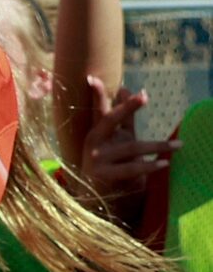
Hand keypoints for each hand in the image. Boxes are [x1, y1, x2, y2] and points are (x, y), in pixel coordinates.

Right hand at [68, 77, 175, 210]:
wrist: (96, 192)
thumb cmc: (110, 158)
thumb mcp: (117, 137)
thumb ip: (124, 115)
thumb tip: (125, 87)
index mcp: (96, 130)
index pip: (99, 109)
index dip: (97, 94)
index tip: (94, 79)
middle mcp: (93, 142)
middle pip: (110, 120)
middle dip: (126, 107)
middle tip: (143, 96)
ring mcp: (97, 159)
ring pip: (131, 148)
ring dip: (157, 145)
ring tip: (179, 145)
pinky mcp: (105, 175)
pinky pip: (131, 169)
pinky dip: (149, 166)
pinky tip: (164, 163)